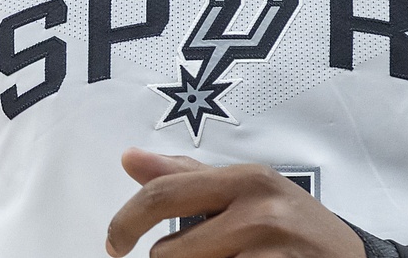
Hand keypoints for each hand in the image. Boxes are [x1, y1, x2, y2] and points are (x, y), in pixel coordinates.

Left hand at [105, 148, 364, 257]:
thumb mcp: (248, 193)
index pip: (163, 195)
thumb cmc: (293, 228)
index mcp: (246, 180)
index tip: (114, 245)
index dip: (125, 223)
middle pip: (168, 253)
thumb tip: (130, 158)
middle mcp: (259, 210)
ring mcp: (270, 250)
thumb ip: (188, 178)